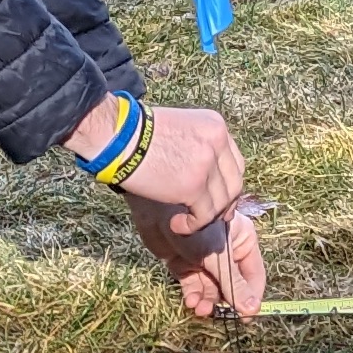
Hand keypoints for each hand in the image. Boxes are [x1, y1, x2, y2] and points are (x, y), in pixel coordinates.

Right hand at [107, 100, 266, 319]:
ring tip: (184, 222)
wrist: (118, 135)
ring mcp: (207, 165)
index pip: (234, 162)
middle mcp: (217, 143)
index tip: (217, 198)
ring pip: (221, 202)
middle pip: (234, 183)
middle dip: (224, 204)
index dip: (227, 184)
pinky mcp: (193, 186)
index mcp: (216, 127)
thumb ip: (197, 147)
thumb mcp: (179, 129)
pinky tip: (176, 226)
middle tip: (211, 217)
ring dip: (205, 217)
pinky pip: (204, 216)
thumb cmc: (137, 133)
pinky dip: (193, 226)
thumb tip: (205, 175)